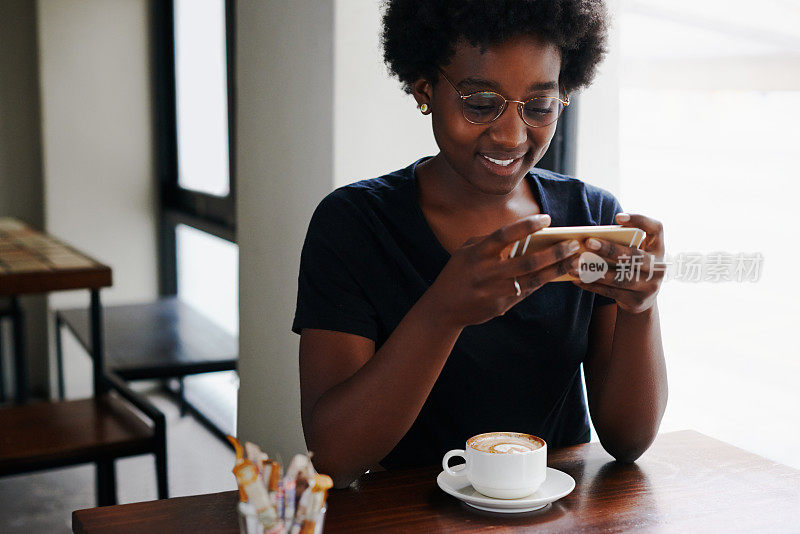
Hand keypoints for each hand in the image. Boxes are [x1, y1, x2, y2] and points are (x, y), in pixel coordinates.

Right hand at [425, 214, 581, 327]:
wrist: (443, 307)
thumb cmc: (458, 273)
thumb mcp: (467, 251)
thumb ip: (490, 241)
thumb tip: (522, 234)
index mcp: (477, 253)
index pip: (505, 235)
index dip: (527, 226)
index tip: (547, 219)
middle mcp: (487, 272)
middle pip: (527, 261)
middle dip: (554, 252)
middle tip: (573, 244)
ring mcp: (494, 291)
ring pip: (532, 280)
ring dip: (556, 269)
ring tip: (573, 260)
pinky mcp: (500, 306)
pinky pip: (527, 292)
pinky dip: (543, 282)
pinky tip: (558, 273)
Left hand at [570, 213, 665, 313]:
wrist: (643, 299)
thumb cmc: (633, 266)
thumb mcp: (636, 253)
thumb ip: (624, 243)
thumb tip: (591, 237)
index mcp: (658, 249)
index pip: (657, 229)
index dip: (640, 220)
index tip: (618, 216)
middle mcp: (659, 267)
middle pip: (634, 256)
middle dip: (610, 249)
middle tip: (588, 242)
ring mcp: (650, 286)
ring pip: (620, 278)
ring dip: (596, 271)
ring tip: (576, 265)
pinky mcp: (637, 301)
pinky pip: (611, 292)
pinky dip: (592, 285)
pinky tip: (577, 280)